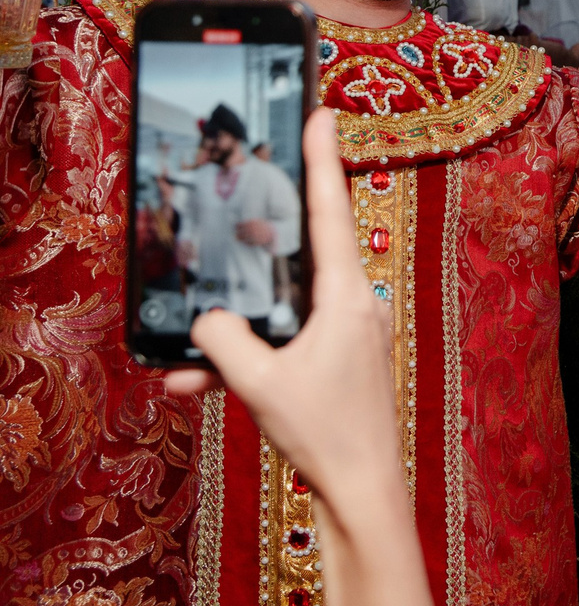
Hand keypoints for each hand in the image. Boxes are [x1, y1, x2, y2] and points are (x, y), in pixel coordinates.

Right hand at [164, 110, 438, 605]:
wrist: (362, 491)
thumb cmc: (325, 431)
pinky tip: (197, 387)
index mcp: (348, 295)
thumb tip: (207, 320)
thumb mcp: (260, 382)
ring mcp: (349, 334)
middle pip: (301, 255)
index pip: (332, 212)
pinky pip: (286, 346)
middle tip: (246, 190)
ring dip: (236, 335)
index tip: (324, 114)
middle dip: (263, 239)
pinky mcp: (337, 363)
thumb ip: (225, 341)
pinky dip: (247, 364)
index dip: (323, 161)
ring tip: (190, 365)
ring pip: (283, 312)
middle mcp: (355, 304)